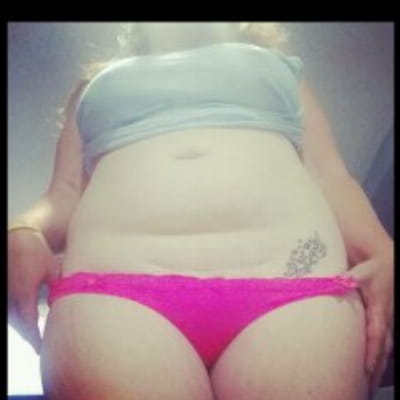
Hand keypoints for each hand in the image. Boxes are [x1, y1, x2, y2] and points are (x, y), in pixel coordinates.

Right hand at [8, 229, 60, 353]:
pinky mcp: (5, 293)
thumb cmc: (37, 252)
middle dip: (32, 338)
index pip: (29, 324)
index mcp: (24, 293)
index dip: (36, 339)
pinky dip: (21, 320)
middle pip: (21, 326)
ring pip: (15, 321)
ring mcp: (6, 296)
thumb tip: (67, 303)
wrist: (17, 238)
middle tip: (43, 349)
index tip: (43, 349)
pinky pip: (12, 313)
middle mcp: (11, 298)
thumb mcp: (52, 269)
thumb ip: (59, 288)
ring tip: (39, 339)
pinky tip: (29, 323)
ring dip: (26, 330)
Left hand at [343, 242, 392, 397]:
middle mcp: (385, 319)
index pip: (377, 336)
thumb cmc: (373, 269)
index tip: (368, 368)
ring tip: (369, 384)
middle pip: (383, 349)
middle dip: (376, 367)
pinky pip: (383, 343)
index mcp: (380, 310)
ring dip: (378, 365)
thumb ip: (350, 278)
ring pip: (385, 349)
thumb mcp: (363, 272)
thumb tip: (338, 283)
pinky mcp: (383, 322)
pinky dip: (378, 357)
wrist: (386, 264)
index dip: (373, 352)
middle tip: (367, 386)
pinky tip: (372, 368)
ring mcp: (386, 322)